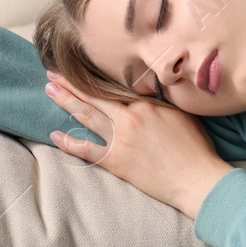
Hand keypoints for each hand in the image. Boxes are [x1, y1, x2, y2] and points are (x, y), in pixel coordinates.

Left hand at [43, 70, 233, 219]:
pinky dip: (70, 143)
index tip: (79, 68)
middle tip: (52, 73)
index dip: (94, 78)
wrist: (196, 178)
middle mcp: (129, 118)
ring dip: (66, 101)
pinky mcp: (117, 161)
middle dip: (71, 84)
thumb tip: (149, 93)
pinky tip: (55, 135)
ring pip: (87, 116)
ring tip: (49, 89)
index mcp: (145, 104)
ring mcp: (121, 139)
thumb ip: (161, 103)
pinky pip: (88, 149)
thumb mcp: (181, 114)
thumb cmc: (196, 148)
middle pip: (94, 96)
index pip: (113, 87)